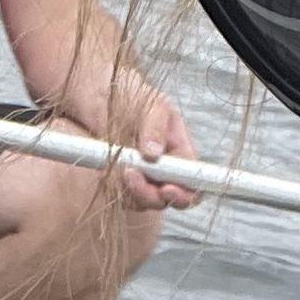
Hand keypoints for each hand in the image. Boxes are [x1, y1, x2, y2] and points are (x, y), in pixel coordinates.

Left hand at [110, 92, 200, 214]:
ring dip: (132, 192)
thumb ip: (155, 128)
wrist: (106, 97)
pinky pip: (124, 198)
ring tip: (121, 166)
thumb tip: (153, 154)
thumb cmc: (136, 97)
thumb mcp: (152, 105)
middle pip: (167, 200)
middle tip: (132, 175)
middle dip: (152, 196)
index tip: (166, 188)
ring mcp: (144, 180)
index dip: (185, 193)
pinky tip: (109, 170)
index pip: (193, 183)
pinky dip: (117, 188)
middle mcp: (166, 171)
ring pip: (144, 203)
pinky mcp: (122, 184)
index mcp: (181, 153)